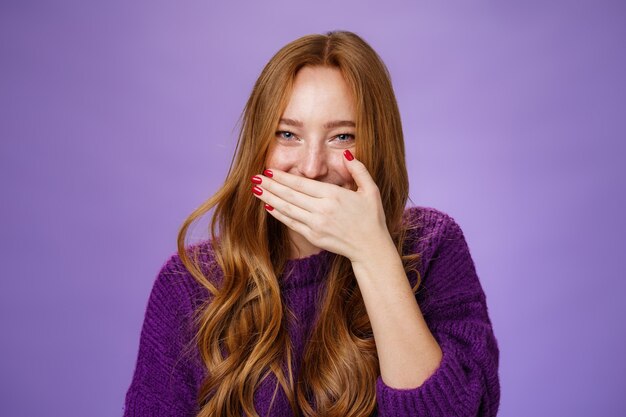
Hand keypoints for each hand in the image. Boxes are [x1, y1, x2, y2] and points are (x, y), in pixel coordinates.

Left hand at [250, 151, 393, 262]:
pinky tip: (269, 206)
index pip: (301, 184)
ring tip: (256, 190)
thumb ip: (359, 170)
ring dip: (270, 198)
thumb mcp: (371, 190)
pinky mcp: (313, 237)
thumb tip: (347, 154)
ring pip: (287, 209)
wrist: (371, 248)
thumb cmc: (372, 218)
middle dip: (270, 185)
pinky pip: (291, 223)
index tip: (269, 170)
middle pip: (290, 195)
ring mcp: (316, 225)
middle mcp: (322, 210)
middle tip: (255, 177)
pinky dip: (279, 215)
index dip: (283, 177)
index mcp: (334, 196)